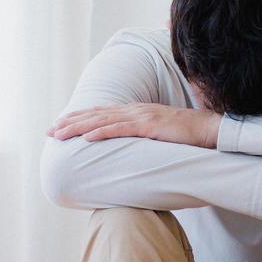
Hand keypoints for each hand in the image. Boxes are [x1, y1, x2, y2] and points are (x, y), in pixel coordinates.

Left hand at [47, 104, 221, 148]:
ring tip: (60, 134)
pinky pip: (122, 129)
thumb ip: (143, 139)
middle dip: (71, 123)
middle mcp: (137, 111)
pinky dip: (103, 132)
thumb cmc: (189, 138)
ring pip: (103, 121)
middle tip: (50, 131)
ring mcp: (143, 117)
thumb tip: (129, 151)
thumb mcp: (160, 136)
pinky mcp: (151, 127)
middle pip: (97, 115)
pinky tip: (88, 138)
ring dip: (79, 127)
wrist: (211, 132)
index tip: (61, 126)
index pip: (103, 114)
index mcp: (138, 112)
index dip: (80, 119)